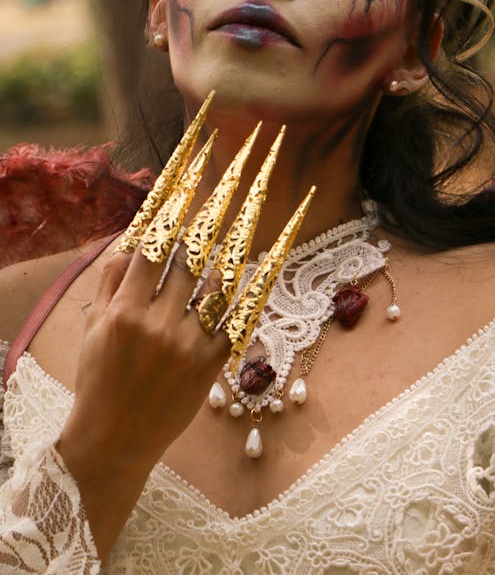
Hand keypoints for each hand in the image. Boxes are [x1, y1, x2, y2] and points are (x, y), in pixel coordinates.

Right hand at [56, 243, 227, 557]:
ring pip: (216, 288)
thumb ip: (111, 281)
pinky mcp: (210, 365)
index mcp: (124, 312)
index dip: (170, 220)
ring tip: (232, 243)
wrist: (115, 439)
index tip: (183, 197)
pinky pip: (236, 322)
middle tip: (210, 219)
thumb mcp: (94, 326)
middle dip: (199, 237)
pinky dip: (247, 297)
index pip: (152, 252)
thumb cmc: (98, 378)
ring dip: (223, 263)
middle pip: (187, 264)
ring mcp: (188, 346)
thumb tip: (132, 239)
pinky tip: (258, 275)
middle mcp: (158, 325)